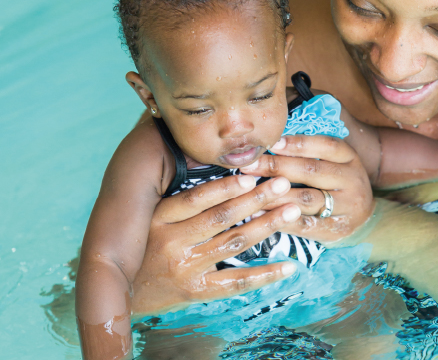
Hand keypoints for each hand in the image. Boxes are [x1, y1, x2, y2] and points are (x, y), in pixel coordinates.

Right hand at [131, 174, 300, 315]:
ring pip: (233, 243)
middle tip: (283, 184)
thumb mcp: (150, 216)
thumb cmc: (144, 246)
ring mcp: (185, 269)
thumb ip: (179, 198)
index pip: (197, 198)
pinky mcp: (196, 291)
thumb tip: (216, 167)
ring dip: (266, 226)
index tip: (252, 173)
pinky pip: (235, 282)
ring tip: (291, 211)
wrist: (123, 293)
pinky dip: (264, 274)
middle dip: (256, 199)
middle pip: (221, 217)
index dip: (225, 186)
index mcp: (160, 218)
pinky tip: (288, 266)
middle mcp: (172, 242)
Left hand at [240, 134, 374, 242]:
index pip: (326, 146)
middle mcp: (351, 180)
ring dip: (275, 194)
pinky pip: (305, 225)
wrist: (365, 222)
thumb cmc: (339, 185)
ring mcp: (347, 207)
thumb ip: (311, 153)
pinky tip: (259, 214)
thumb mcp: (336, 163)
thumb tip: (271, 142)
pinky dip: (281, 219)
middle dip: (277, 166)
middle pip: (312, 170)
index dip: (298, 144)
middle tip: (249, 165)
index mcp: (350, 158)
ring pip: (307, 198)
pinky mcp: (336, 230)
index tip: (272, 143)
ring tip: (250, 189)